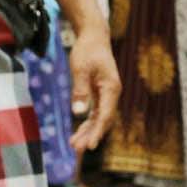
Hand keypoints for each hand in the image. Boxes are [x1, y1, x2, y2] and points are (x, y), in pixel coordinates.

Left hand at [66, 26, 119, 151]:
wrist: (93, 37)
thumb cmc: (87, 51)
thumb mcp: (80, 69)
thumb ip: (80, 91)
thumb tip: (78, 113)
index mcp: (111, 88)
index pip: (105, 115)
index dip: (97, 132)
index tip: (90, 146)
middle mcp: (112, 93)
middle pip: (104, 120)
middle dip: (91, 135)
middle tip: (77, 150)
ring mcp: (107, 94)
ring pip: (100, 118)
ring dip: (88, 132)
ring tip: (74, 145)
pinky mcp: (101, 93)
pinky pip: (96, 113)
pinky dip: (88, 123)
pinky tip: (78, 133)